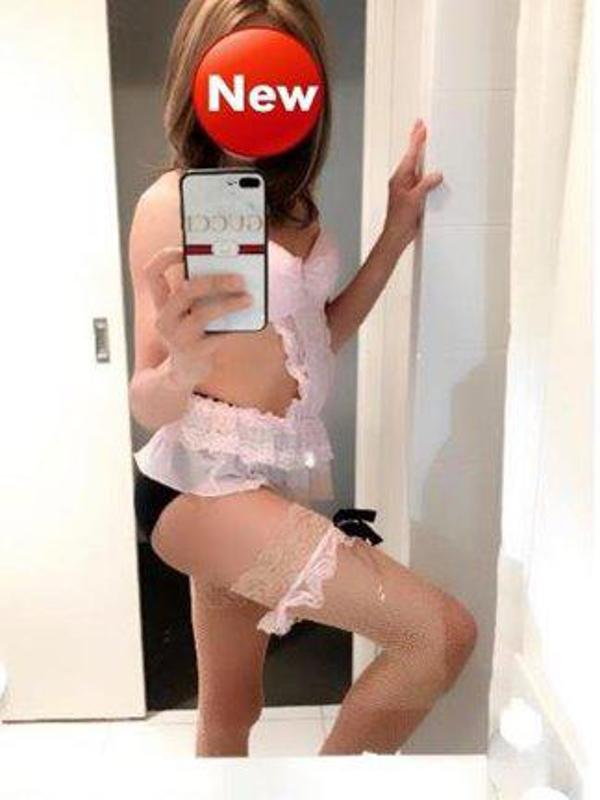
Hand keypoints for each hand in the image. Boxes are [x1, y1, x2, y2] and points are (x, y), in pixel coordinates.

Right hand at [143, 246, 252, 388]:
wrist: (182, 373)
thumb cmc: (190, 336)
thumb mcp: (187, 315)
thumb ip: (199, 297)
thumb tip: (230, 274)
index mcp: (161, 304)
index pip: (151, 274)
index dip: (166, 257)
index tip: (186, 249)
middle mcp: (164, 319)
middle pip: (185, 290)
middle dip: (214, 280)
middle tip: (238, 278)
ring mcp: (178, 337)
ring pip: (203, 313)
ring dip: (229, 303)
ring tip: (248, 299)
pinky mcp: (195, 353)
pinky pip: (219, 335)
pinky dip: (236, 326)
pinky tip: (248, 321)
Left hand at [382, 119, 443, 249]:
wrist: (397, 235)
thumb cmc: (399, 219)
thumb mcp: (414, 199)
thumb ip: (426, 185)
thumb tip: (435, 175)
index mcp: (400, 178)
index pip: (410, 154)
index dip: (416, 139)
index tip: (420, 127)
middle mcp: (402, 181)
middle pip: (412, 157)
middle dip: (417, 142)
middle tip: (420, 128)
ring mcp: (407, 188)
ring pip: (416, 168)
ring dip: (421, 156)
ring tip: (426, 143)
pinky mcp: (412, 196)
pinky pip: (420, 179)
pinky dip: (426, 172)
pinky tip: (431, 171)